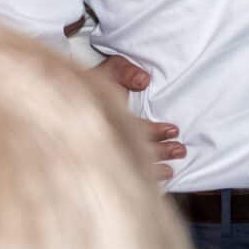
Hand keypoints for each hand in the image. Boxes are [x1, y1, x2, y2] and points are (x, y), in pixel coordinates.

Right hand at [93, 54, 184, 180]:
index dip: (156, 131)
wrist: (67, 95)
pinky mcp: (104, 157)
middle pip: (137, 149)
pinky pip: (125, 170)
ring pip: (131, 162)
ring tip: (170, 171)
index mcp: (111, 117)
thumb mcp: (110, 70)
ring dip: (153, 168)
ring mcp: (105, 149)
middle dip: (160, 152)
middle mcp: (108, 136)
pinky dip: (140, 176)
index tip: (174, 130)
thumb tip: (144, 81)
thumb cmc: (91, 82)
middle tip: (181, 150)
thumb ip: (125, 72)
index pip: (137, 128)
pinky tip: (154, 179)